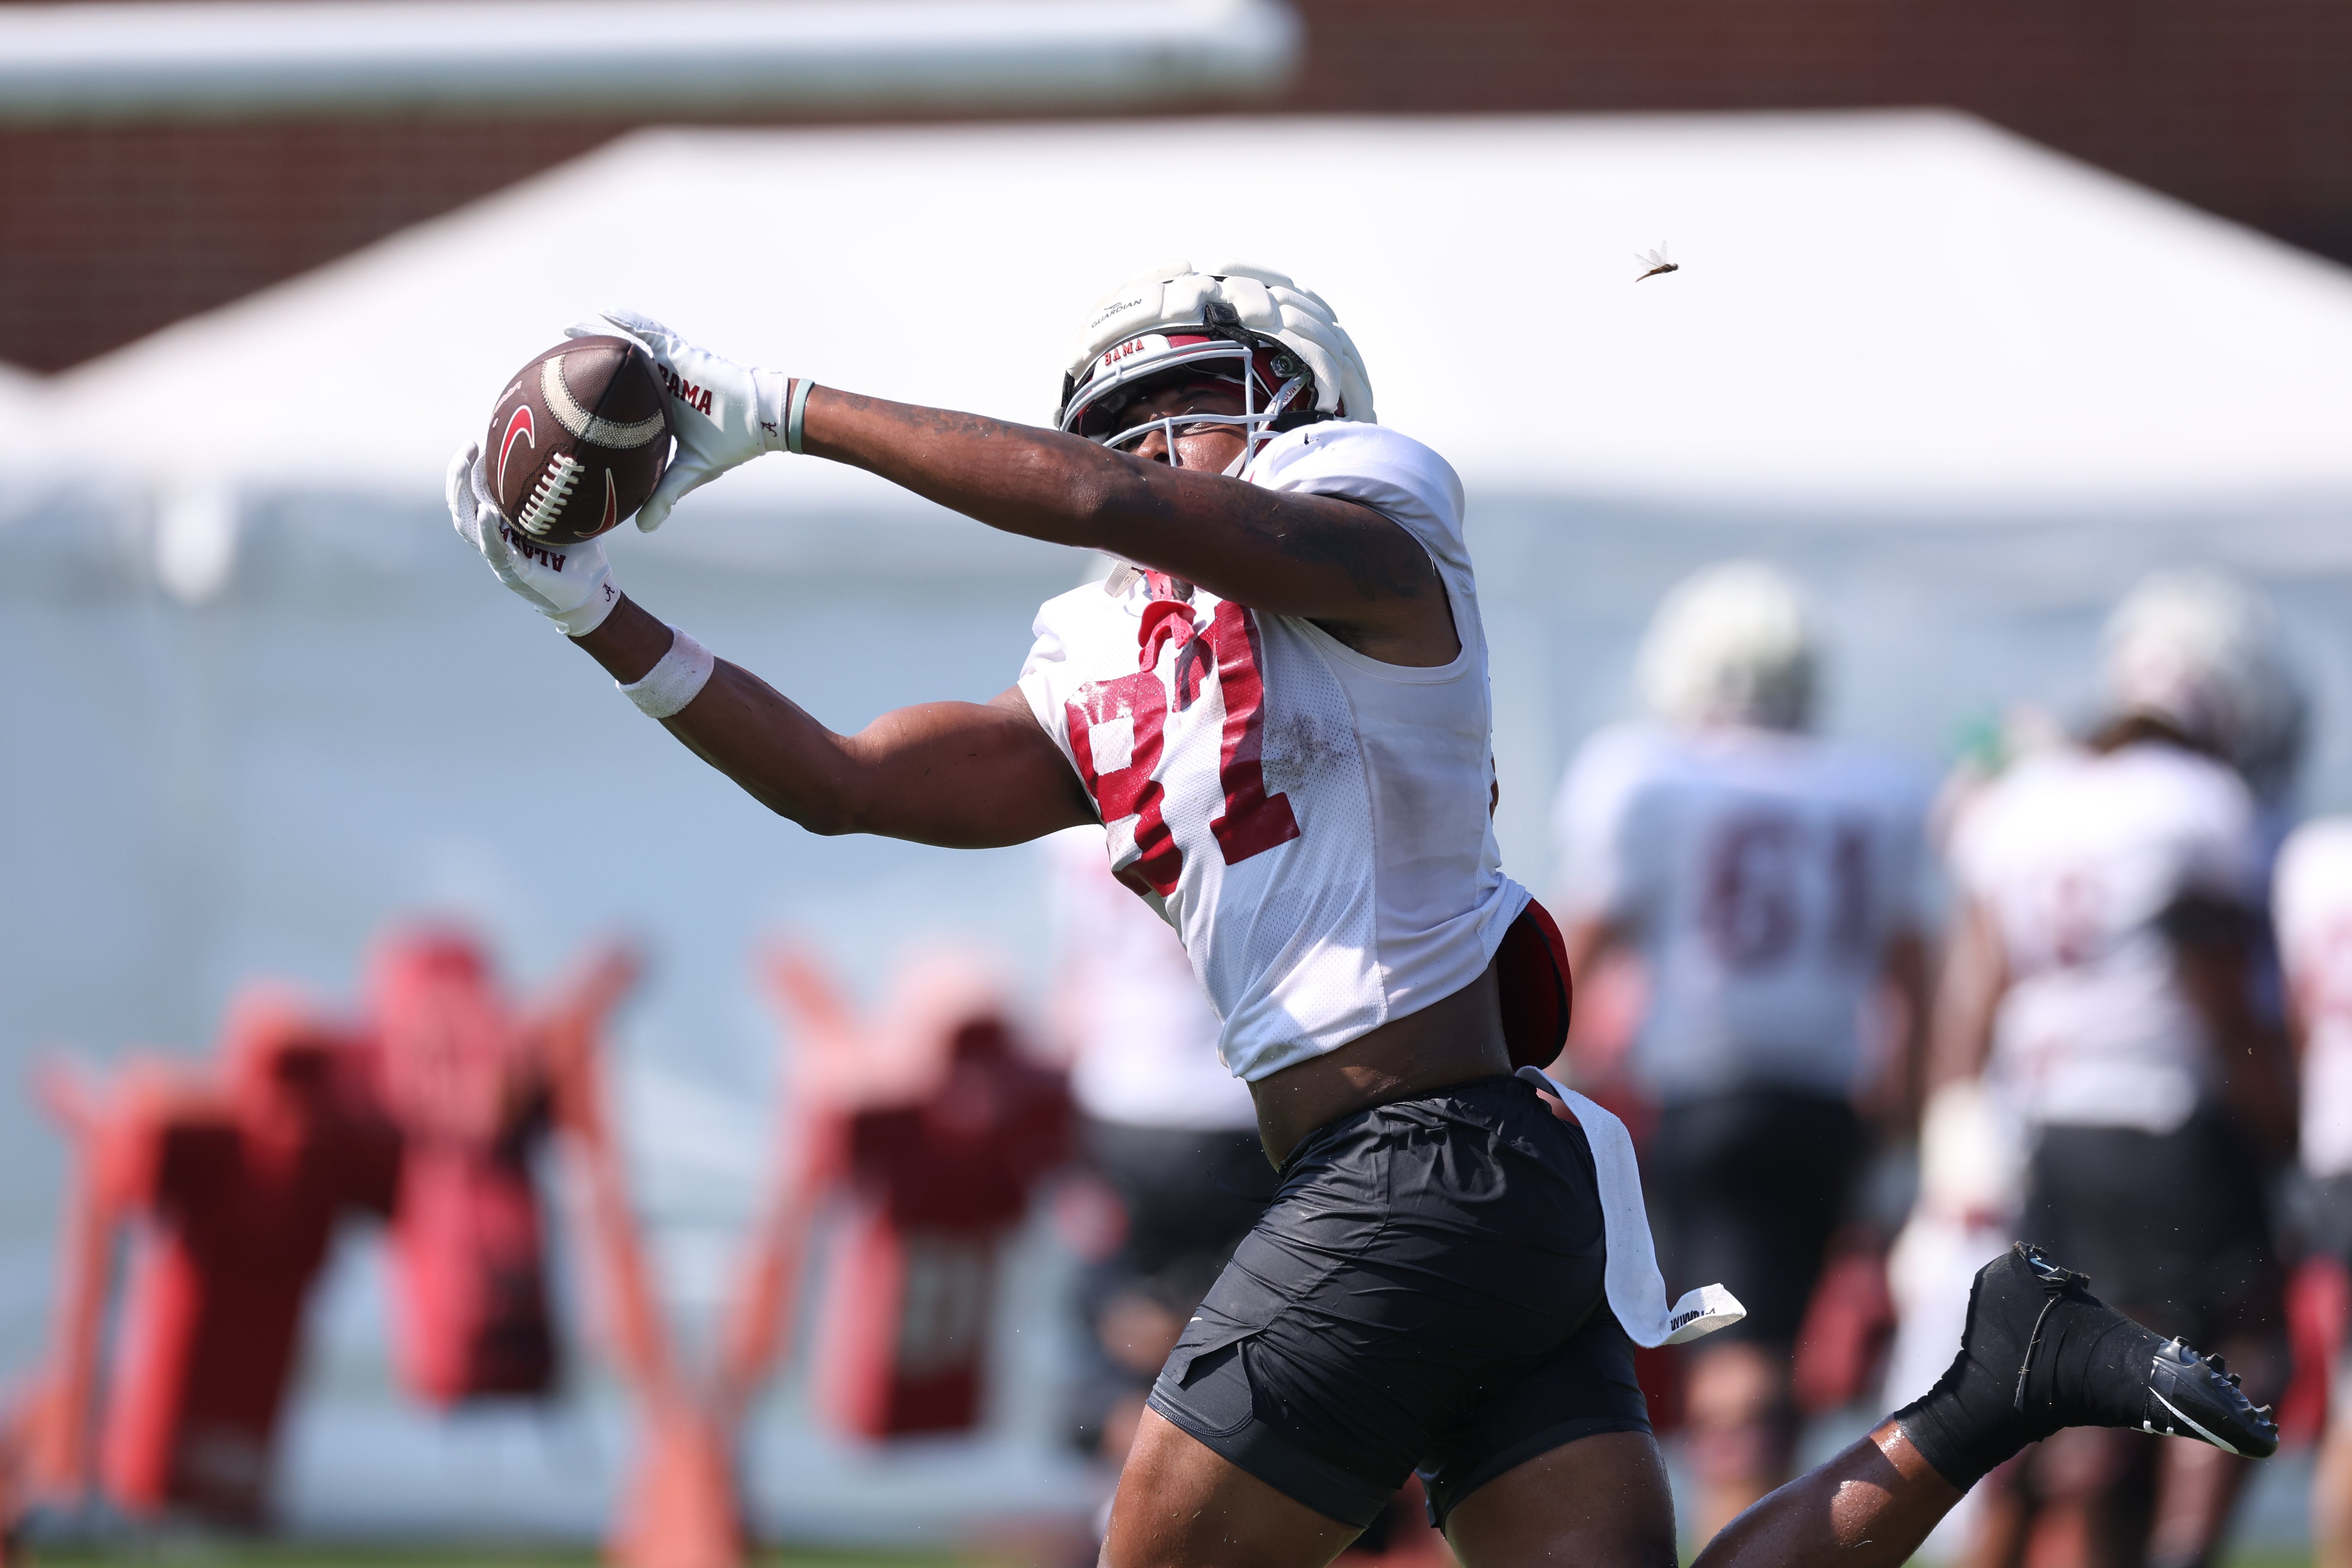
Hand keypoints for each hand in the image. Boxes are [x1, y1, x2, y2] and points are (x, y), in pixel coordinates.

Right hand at [446, 443, 619, 635]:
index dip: (471, 466)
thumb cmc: (579, 552)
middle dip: (458, 473)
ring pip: (466, 523)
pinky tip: (486, 512)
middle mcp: (494, 536)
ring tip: (464, 467)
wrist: (591, 591)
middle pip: (461, 502)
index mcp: (503, 523)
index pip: (475, 491)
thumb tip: (574, 452)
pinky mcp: (511, 571)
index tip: (478, 440)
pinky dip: (486, 531)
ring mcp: (499, 554)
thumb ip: (562, 489)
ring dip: (462, 493)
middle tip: (467, 446)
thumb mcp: (568, 514)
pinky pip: (492, 549)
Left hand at [565, 309, 791, 532]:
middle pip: (617, 367)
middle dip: (588, 361)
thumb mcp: (689, 472)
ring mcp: (670, 365)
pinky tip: (606, 312)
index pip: (621, 398)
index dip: (595, 396)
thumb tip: (642, 529)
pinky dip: (629, 322)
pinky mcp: (682, 353)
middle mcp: (661, 381)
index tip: (567, 399)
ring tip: (571, 329)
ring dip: (600, 335)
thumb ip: (663, 496)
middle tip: (556, 360)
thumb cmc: (730, 443)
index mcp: (660, 405)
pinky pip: (650, 332)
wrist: (762, 421)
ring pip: (628, 346)